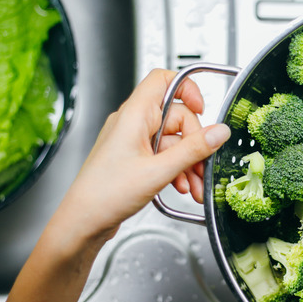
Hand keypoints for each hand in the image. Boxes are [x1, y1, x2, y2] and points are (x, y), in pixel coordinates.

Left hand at [60, 68, 230, 243]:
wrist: (84, 221)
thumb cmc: (105, 194)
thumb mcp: (159, 171)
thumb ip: (193, 150)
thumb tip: (219, 132)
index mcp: (134, 115)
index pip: (163, 80)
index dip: (188, 89)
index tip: (203, 109)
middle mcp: (133, 124)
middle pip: (177, 118)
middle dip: (195, 145)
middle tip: (202, 167)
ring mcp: (133, 141)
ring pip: (173, 142)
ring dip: (188, 163)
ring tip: (194, 186)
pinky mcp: (135, 159)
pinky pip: (164, 156)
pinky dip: (177, 171)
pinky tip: (181, 187)